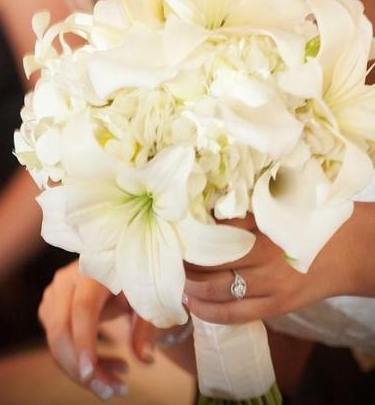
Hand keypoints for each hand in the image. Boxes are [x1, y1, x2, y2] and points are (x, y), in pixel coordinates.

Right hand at [38, 260, 155, 400]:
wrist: (117, 263)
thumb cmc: (133, 278)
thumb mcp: (145, 297)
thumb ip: (145, 326)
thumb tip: (145, 359)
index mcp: (93, 271)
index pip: (82, 309)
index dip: (84, 342)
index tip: (90, 373)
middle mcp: (66, 281)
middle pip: (61, 330)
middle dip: (80, 369)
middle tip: (110, 393)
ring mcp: (54, 294)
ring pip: (56, 342)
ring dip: (81, 371)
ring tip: (117, 384)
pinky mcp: (50, 308)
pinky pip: (58, 344)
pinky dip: (78, 363)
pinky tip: (107, 368)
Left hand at [183, 206, 369, 324]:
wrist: (351, 251)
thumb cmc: (313, 221)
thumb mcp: (284, 206)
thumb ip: (250, 207)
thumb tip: (210, 208)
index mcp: (267, 224)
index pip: (221, 227)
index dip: (195, 228)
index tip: (175, 225)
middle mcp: (267, 254)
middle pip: (213, 259)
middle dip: (186, 258)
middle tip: (168, 252)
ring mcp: (272, 284)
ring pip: (219, 289)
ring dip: (191, 285)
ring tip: (174, 279)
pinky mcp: (277, 305)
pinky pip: (236, 314)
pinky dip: (210, 312)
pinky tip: (193, 305)